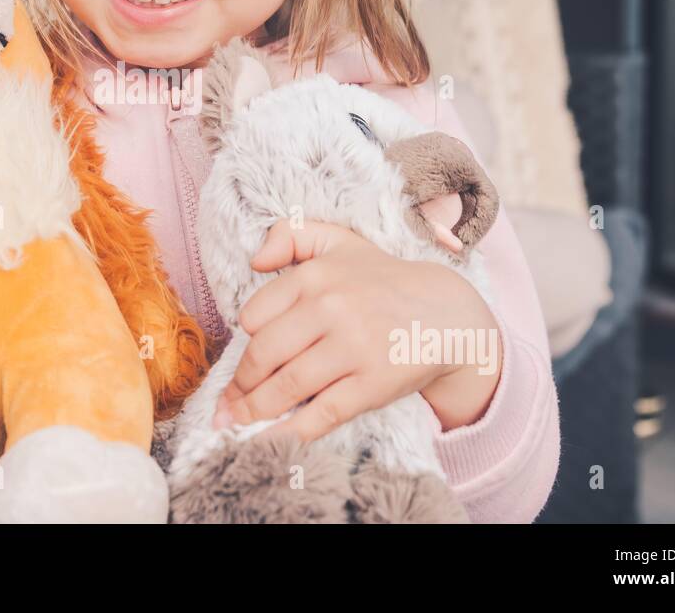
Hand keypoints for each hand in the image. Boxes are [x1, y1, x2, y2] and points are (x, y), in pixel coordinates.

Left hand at [213, 218, 501, 442]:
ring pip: (286, 387)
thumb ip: (291, 235)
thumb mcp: (339, 242)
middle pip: (264, 355)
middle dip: (239, 385)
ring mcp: (352, 348)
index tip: (240, 359)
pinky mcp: (372, 385)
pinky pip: (321, 413)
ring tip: (235, 423)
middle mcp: (331, 309)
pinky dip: (289, 431)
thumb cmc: (382, 279)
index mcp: (315, 275)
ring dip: (253, 411)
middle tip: (227, 403)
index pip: (254, 315)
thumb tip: (255, 260)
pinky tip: (268, 439)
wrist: (448, 313)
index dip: (243, 341)